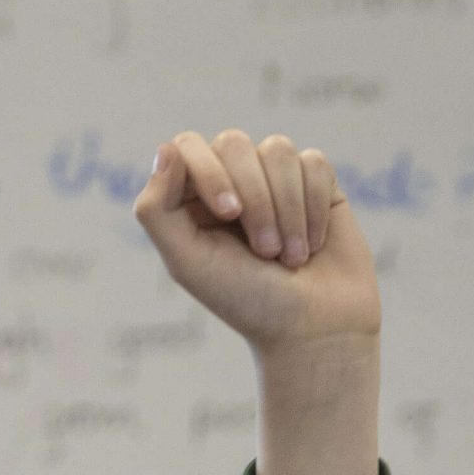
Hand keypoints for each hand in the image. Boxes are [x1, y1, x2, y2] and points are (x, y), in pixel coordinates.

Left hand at [136, 130, 380, 474]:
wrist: (315, 331)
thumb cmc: (247, 303)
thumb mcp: (187, 264)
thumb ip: (157, 210)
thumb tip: (167, 147)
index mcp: (192, 199)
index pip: (189, 147)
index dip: (210, 173)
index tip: (229, 215)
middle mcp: (232, 181)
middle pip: (234, 143)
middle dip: (255, 199)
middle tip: (265, 253)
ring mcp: (275, 179)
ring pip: (277, 150)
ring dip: (287, 209)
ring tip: (291, 258)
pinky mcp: (316, 182)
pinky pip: (314, 163)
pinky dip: (313, 207)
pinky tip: (313, 244)